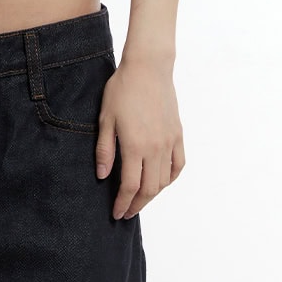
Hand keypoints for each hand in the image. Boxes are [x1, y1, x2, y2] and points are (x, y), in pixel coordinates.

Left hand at [95, 54, 184, 218]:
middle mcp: (155, 148)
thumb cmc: (122, 90)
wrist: (148, 68)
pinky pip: (178, 165)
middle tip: (126, 212)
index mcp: (135, 146)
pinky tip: (161, 182)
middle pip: (149, 189)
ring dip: (152, 194)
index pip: (130, 186)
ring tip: (140, 199)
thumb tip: (103, 176)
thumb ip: (105, 149)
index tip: (116, 213)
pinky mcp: (178, 134)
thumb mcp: (106, 118)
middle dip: (137, 205)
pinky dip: (170, 178)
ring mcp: (169, 142)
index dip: (122, 203)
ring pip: (164, 180)